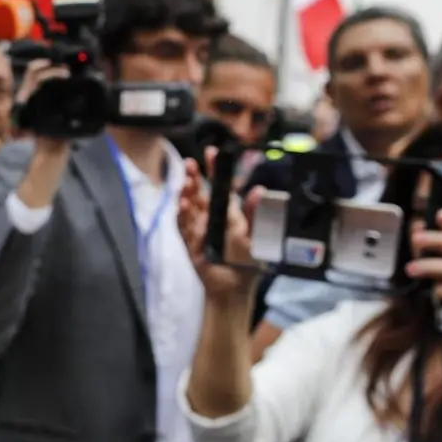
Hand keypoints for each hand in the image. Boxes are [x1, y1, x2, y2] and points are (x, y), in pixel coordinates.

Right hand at [179, 156, 262, 298]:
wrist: (233, 288)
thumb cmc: (246, 262)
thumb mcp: (256, 236)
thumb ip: (257, 214)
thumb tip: (260, 190)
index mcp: (227, 213)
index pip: (219, 187)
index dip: (214, 170)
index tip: (211, 153)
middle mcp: (210, 218)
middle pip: (199, 193)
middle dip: (193, 177)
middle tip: (189, 164)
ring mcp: (197, 229)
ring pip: (188, 206)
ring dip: (186, 193)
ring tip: (186, 182)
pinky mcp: (189, 242)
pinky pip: (182, 226)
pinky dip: (181, 215)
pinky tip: (181, 204)